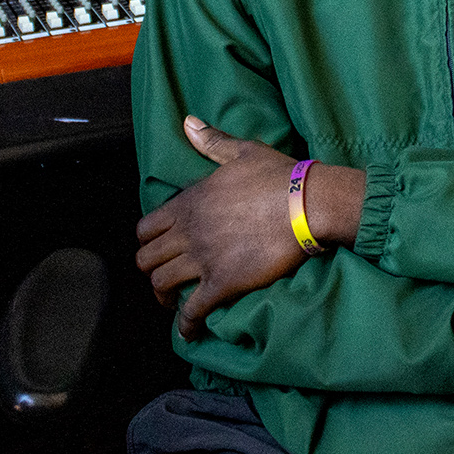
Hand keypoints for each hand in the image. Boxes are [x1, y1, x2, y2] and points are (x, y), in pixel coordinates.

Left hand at [134, 117, 363, 338]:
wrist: (307, 204)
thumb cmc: (279, 176)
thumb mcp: (242, 151)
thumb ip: (212, 141)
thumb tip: (188, 122)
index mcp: (189, 201)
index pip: (145, 228)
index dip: (148, 242)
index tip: (158, 249)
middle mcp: (188, 231)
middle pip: (146, 259)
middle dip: (152, 270)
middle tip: (164, 277)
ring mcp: (203, 258)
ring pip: (161, 284)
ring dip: (163, 297)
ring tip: (173, 303)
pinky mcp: (222, 283)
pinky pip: (192, 311)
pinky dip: (186, 325)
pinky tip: (189, 331)